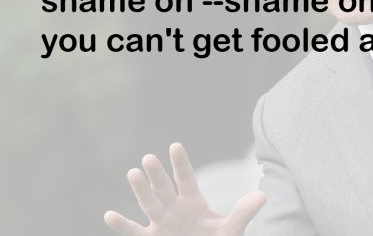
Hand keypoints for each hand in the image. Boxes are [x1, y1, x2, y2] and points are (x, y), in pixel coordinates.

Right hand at [104, 143, 265, 235]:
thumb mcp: (232, 229)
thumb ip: (243, 212)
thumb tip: (263, 195)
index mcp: (194, 202)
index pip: (187, 179)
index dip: (181, 164)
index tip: (175, 145)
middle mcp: (174, 208)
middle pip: (165, 188)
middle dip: (157, 175)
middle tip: (149, 158)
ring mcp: (161, 223)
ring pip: (149, 204)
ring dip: (141, 191)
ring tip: (132, 173)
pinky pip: (135, 232)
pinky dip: (122, 225)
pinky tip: (109, 215)